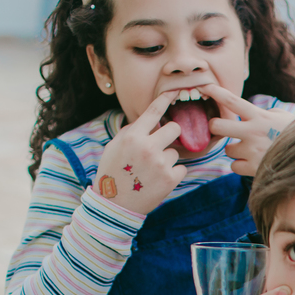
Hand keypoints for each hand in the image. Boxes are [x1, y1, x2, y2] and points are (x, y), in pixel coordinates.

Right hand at [94, 90, 187, 213]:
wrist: (115, 204)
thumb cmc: (113, 173)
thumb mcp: (114, 147)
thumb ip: (132, 132)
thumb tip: (148, 121)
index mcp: (132, 136)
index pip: (153, 112)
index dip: (166, 99)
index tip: (176, 90)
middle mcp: (148, 147)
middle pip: (174, 128)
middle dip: (170, 135)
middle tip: (161, 146)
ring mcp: (160, 163)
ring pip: (176, 152)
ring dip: (168, 159)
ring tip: (151, 171)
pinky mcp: (170, 179)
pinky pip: (181, 168)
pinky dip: (173, 174)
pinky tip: (158, 180)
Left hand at [201, 85, 294, 176]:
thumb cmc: (294, 134)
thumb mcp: (282, 117)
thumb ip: (265, 113)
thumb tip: (253, 115)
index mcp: (259, 116)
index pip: (232, 101)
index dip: (216, 92)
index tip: (204, 86)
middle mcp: (252, 132)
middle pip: (217, 126)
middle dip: (215, 127)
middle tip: (220, 128)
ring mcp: (252, 151)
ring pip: (227, 150)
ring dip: (234, 150)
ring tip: (250, 150)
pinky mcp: (253, 168)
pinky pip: (234, 166)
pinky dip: (241, 166)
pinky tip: (252, 163)